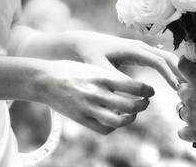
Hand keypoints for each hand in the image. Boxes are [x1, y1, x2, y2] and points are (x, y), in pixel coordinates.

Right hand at [38, 59, 153, 134]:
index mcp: (101, 77)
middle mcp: (97, 93)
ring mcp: (89, 108)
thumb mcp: (92, 66)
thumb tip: (133, 86)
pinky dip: (115, 126)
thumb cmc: (70, 70)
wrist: (45, 81)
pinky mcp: (81, 120)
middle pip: (130, 106)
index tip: (151, 91)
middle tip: (145, 102)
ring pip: (119, 121)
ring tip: (134, 113)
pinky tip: (117, 119)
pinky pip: (104, 129)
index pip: (133, 86)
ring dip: (131, 118)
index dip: (146, 90)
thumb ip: (111, 76)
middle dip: (142, 105)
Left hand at [64, 31, 183, 89]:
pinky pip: (158, 59)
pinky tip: (174, 80)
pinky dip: (169, 68)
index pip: (157, 61)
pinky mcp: (138, 52)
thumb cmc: (89, 56)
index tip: (178, 88)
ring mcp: (140, 47)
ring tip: (185, 85)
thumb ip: (116, 79)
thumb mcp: (100, 70)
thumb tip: (135, 90)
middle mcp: (139, 46)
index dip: (169, 74)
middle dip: (179, 71)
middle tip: (190, 88)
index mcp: (132, 49)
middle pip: (166, 56)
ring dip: (176, 69)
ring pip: (164, 57)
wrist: (82, 43)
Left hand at [176, 58, 195, 145]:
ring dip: (188, 110)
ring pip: (180, 109)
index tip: (185, 64)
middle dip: (188, 91)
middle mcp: (191, 97)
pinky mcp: (192, 132)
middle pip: (181, 90)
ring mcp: (190, 116)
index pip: (184, 67)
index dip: (184, 65)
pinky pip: (183, 131)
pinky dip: (187, 130)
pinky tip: (194, 129)